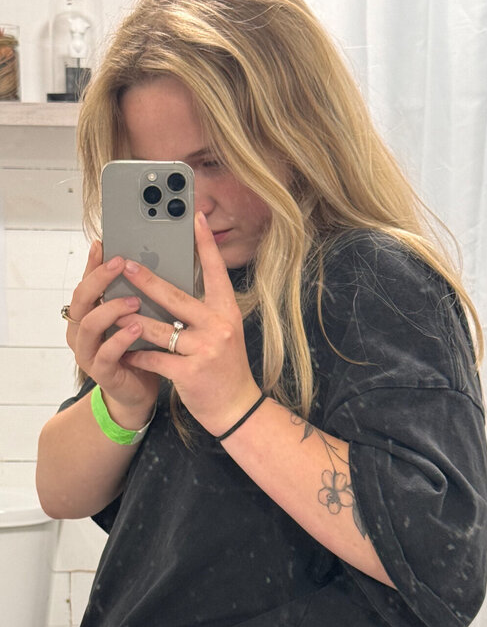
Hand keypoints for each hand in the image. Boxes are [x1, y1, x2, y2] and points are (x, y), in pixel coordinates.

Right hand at [64, 241, 159, 421]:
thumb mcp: (135, 318)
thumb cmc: (138, 351)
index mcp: (87, 315)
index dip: (92, 263)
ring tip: (134, 300)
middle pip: (81, 298)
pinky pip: (106, 353)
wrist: (139, 392)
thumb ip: (133, 295)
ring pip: (89, 324)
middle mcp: (81, 332)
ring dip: (111, 308)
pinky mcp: (102, 372)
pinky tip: (137, 327)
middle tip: (121, 264)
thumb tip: (145, 262)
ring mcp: (88, 353)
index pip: (85, 282)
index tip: (104, 243)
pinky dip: (121, 338)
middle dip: (99, 278)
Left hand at [117, 211, 260, 436]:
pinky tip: (123, 351)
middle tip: (125, 264)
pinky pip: (154, 359)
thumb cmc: (226, 369)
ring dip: (130, 320)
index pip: (216, 272)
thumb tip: (172, 290)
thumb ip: (204, 312)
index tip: (195, 218)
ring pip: (158, 329)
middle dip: (147, 280)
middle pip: (176, 297)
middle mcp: (218, 327)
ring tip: (110, 310)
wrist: (236, 409)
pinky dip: (136, 355)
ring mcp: (204, 350)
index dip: (205, 244)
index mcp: (227, 313)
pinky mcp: (189, 373)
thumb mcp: (224, 334)